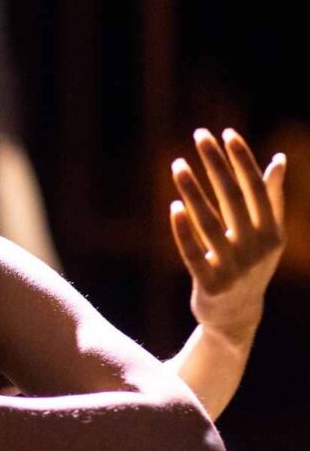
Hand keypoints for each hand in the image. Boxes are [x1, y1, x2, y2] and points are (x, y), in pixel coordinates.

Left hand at [170, 128, 285, 341]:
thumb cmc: (251, 266)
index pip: (256, 188)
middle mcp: (256, 248)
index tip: (225, 133)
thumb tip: (279, 160)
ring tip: (177, 163)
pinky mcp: (210, 283)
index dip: (241, 159)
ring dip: (192, 190)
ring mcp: (234, 267)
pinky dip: (183, 230)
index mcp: (272, 233)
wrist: (236, 317)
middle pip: (233, 197)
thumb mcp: (267, 235)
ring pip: (209, 222)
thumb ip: (270, 198)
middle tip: (199, 135)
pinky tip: (173, 206)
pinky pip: (193, 252)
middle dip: (216, 163)